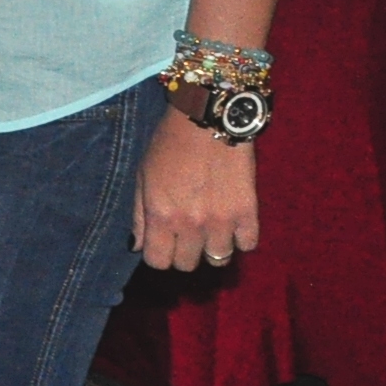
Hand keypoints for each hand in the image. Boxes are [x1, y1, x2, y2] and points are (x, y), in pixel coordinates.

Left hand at [132, 105, 258, 270]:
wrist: (208, 121)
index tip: (163, 243)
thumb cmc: (169, 144)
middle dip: (184, 253)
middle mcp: (190, 224)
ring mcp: (221, 221)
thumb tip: (138, 246)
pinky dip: (240, 239)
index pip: (158, 261)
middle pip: (187, 264)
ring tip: (211, 231)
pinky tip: (233, 225)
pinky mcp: (248, 212)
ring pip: (218, 259)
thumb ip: (139, 215)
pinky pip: (247, 245)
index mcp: (160, 215)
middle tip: (186, 235)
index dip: (158, 255)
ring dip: (213, 248)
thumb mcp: (142, 176)